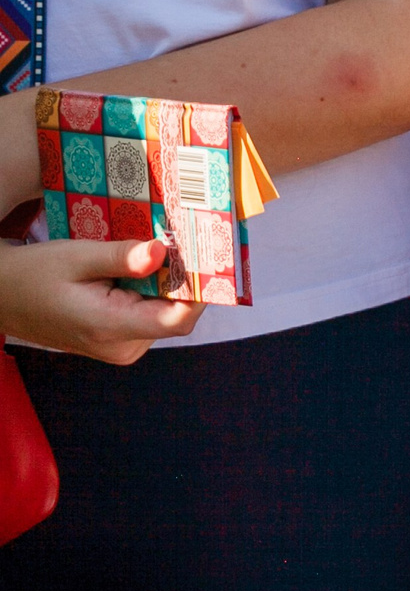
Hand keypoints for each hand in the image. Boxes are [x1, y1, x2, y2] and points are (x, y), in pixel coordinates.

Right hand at [0, 238, 201, 362]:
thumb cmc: (31, 275)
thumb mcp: (74, 257)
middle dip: (182, 281)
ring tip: (161, 249)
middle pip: (174, 314)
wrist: (0, 296)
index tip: (207, 259)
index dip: (198, 291)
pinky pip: (147, 314)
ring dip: (165, 284)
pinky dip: (149, 291)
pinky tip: (141, 267)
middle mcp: (123, 347)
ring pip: (162, 313)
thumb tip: (162, 252)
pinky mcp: (118, 341)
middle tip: (187, 242)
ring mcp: (121, 348)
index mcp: (111, 329)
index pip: (177, 320)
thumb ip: (120, 257)